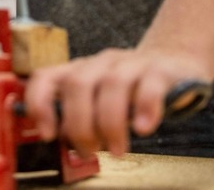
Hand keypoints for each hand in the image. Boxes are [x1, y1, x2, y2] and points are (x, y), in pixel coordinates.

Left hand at [22, 48, 210, 156]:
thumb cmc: (132, 89)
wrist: (175, 63)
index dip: (39, 104)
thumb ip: (79, 115)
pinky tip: (143, 128)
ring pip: (111, 84)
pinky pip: (150, 85)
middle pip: (78, 84)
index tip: (47, 134)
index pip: (46, 76)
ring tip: (117, 149)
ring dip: (109, 123)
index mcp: (80, 70)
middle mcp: (101, 63)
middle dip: (79, 125)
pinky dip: (144, 108)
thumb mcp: (99, 99)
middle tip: (89, 150)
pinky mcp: (161, 70)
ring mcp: (131, 63)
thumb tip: (62, 139)